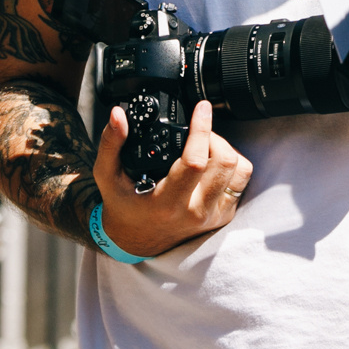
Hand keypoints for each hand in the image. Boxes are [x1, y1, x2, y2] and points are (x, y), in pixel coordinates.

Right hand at [91, 99, 251, 257]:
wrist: (136, 240)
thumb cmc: (123, 206)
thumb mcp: (107, 175)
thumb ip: (111, 142)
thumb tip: (118, 115)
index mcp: (167, 203)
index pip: (195, 161)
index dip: (201, 129)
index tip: (201, 108)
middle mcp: (195, 212)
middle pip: (225, 161)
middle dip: (213, 136)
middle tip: (197, 131)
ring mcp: (213, 215)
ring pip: (240, 169)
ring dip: (225, 149)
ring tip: (205, 146)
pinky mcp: (224, 215)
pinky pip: (241, 181)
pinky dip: (232, 165)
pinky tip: (212, 162)